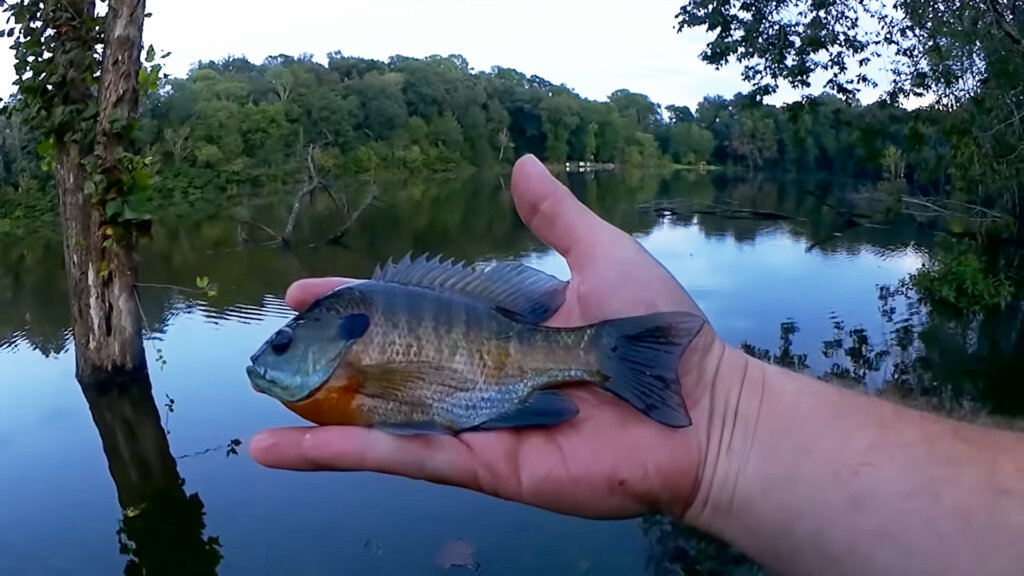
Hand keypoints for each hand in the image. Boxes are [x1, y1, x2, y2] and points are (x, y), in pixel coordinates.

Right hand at [249, 154, 726, 518]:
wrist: (696, 407)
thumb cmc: (657, 330)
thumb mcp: (602, 254)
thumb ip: (555, 216)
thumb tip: (522, 164)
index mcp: (497, 331)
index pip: (411, 310)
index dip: (360, 301)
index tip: (310, 289)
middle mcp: (477, 378)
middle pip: (386, 367)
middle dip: (327, 357)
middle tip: (273, 346)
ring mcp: (475, 423)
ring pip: (381, 419)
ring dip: (317, 420)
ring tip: (259, 416)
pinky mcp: (478, 463)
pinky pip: (402, 457)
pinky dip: (341, 456)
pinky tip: (285, 451)